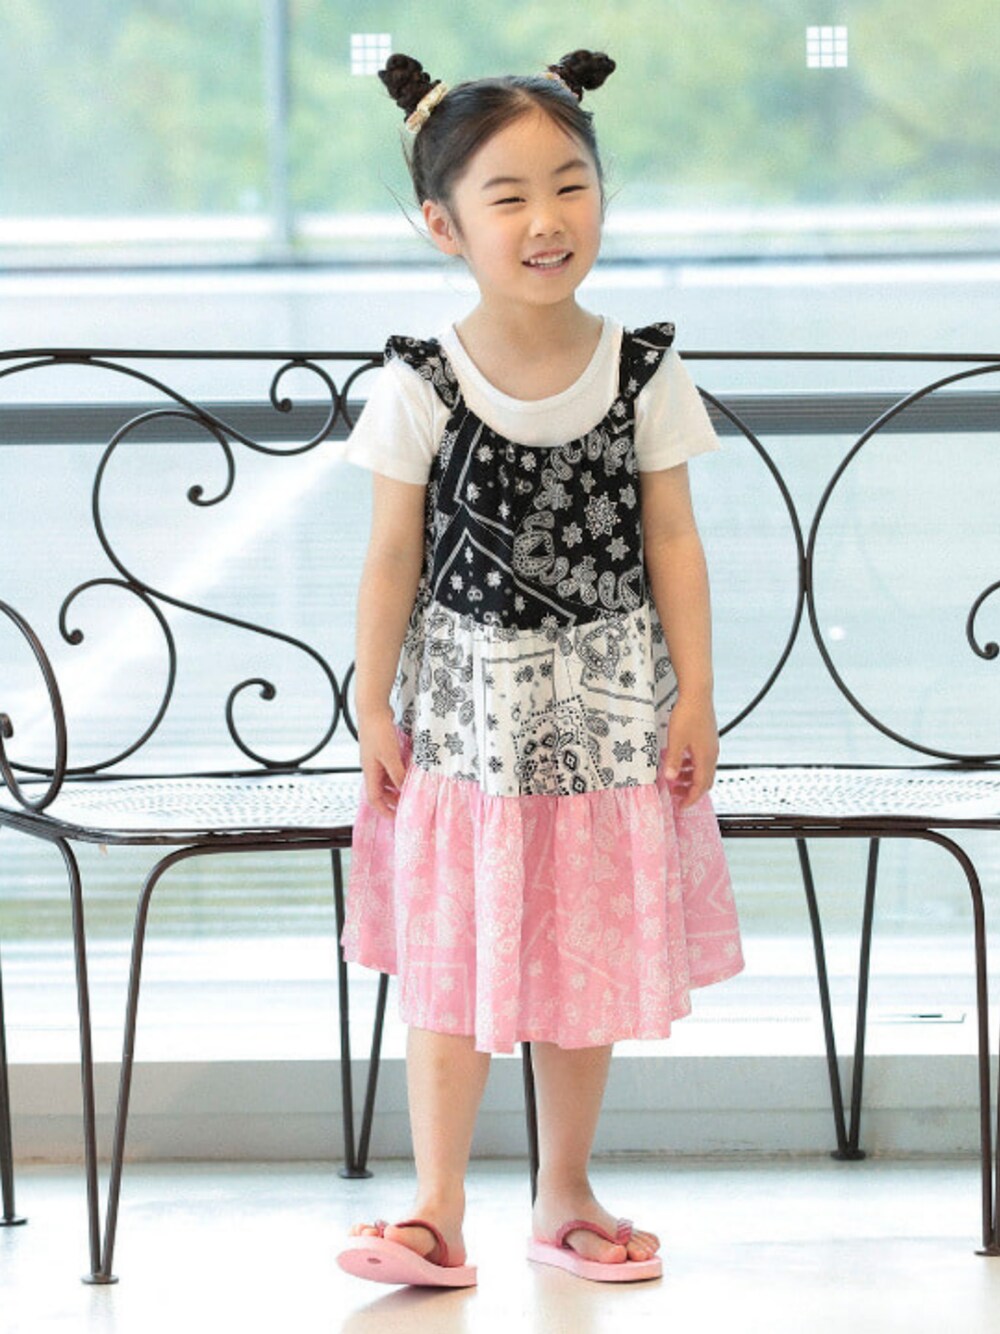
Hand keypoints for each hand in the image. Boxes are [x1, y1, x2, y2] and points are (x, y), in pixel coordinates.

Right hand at [359, 707, 407, 816]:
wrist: (372, 709)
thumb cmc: (378, 731)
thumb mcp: (391, 756)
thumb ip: (398, 774)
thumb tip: (404, 789)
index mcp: (370, 772)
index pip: (374, 799)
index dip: (384, 810)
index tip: (396, 818)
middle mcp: (371, 767)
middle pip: (380, 790)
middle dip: (393, 799)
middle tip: (407, 803)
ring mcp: (375, 758)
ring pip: (385, 778)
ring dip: (396, 785)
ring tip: (409, 787)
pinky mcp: (381, 749)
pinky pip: (389, 766)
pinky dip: (397, 771)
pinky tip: (408, 769)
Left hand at [663, 694, 718, 808]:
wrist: (698, 693)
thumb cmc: (688, 714)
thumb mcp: (676, 740)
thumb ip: (673, 761)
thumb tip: (670, 778)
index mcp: (705, 757)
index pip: (700, 786)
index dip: (691, 799)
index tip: (682, 806)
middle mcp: (712, 754)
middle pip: (704, 780)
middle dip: (691, 791)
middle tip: (677, 796)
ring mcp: (711, 746)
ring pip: (703, 769)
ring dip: (690, 778)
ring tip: (676, 779)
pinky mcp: (707, 738)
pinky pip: (701, 759)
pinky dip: (692, 766)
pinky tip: (680, 761)